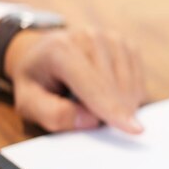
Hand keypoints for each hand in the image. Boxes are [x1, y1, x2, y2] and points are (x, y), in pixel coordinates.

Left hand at [4, 28, 144, 133]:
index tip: (135, 130)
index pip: (93, 86)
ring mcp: (112, 39)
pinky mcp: (127, 46)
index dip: (113, 110)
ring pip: (131, 86)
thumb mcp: (28, 102)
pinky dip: (130, 96)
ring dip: (122, 105)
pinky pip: (140, 81)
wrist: (43, 53)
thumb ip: (53, 114)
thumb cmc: (37, 81)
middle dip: (113, 113)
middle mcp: (90, 38)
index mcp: (60, 49)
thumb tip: (91, 120)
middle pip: (115, 88)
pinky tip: (111, 95)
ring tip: (96, 104)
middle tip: (91, 117)